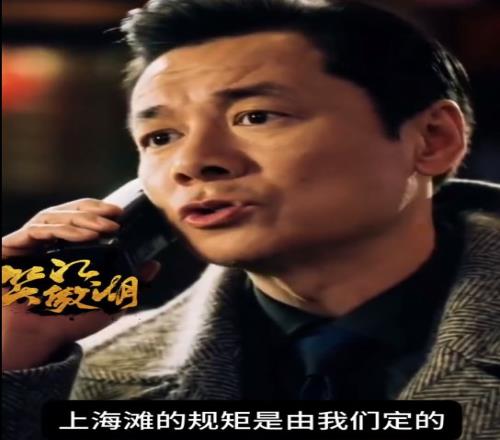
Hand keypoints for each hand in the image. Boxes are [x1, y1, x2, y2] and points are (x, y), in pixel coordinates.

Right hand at [2, 198, 160, 369]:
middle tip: (115, 218)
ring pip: (52, 216)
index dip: (98, 210)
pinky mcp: (10, 249)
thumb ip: (131, 284)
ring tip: (104, 228)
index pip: (80, 217)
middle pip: (67, 213)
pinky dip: (59, 230)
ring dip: (80, 219)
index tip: (119, 213)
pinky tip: (82, 236)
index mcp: (65, 246)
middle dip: (92, 212)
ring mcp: (27, 244)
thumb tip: (155, 265)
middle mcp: (45, 241)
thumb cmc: (70, 320)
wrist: (38, 339)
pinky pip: (34, 231)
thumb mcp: (110, 301)